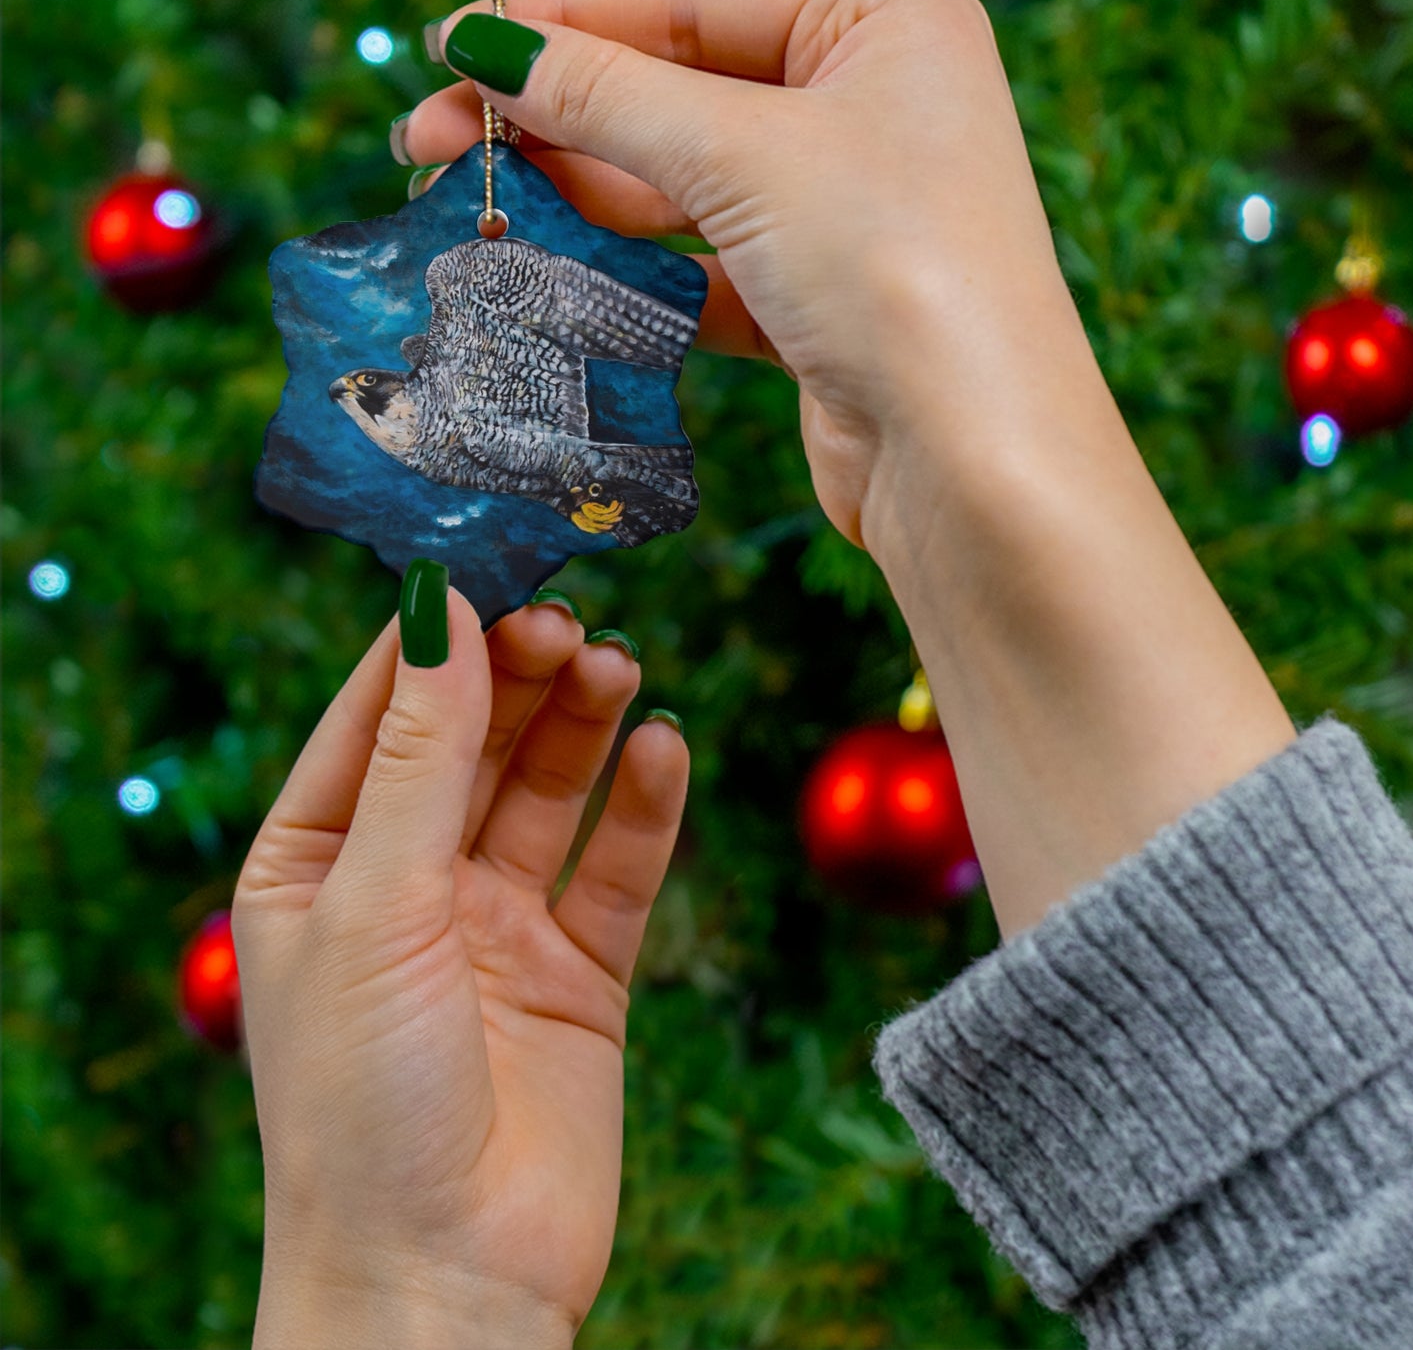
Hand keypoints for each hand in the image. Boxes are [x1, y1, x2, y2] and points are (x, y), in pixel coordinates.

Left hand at [232, 588, 686, 1346]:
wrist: (446, 1283)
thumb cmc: (363, 1103)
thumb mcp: (375, 905)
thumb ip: (419, 756)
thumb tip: (438, 610)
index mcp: (318, 864)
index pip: (376, 716)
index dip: (432, 640)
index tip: (490, 564)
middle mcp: (408, 885)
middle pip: (473, 742)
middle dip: (519, 676)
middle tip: (572, 618)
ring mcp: (497, 927)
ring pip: (549, 791)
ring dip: (584, 725)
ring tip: (621, 666)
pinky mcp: (579, 972)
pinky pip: (617, 867)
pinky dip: (644, 807)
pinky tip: (664, 749)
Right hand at [402, 0, 1087, 548]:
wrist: (972, 464)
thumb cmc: (894, 271)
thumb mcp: (743, 154)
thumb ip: (609, 96)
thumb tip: (486, 46)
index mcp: (883, 26)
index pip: (689, 1)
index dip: (561, 22)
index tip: (451, 46)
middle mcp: (871, 108)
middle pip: (679, 92)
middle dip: (556, 115)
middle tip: (428, 138)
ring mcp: (845, 212)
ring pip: (684, 184)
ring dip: (581, 192)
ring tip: (475, 200)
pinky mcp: (818, 304)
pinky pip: (703, 267)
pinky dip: (632, 270)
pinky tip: (550, 267)